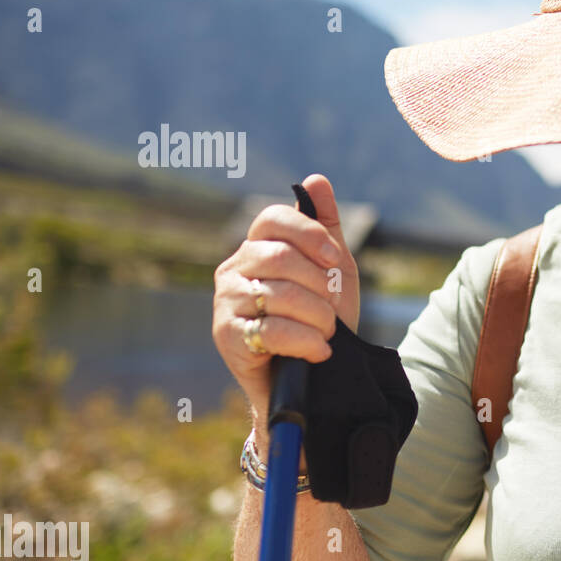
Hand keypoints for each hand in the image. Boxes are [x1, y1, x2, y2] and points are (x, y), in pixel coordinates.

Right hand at [212, 174, 361, 419]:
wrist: (312, 380)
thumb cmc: (320, 322)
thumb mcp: (333, 272)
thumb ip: (326, 228)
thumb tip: (316, 179)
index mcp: (256, 248)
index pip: (273, 219)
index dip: (310, 235)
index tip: (335, 259)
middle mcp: (232, 269)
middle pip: (280, 257)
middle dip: (320, 286)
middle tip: (332, 309)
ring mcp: (225, 302)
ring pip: (281, 294)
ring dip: (319, 318)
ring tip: (327, 334)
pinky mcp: (226, 336)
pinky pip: (273, 329)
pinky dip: (308, 341)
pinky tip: (320, 352)